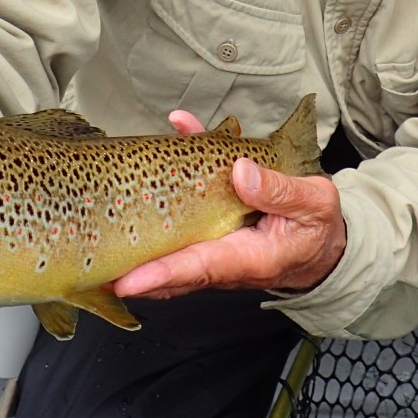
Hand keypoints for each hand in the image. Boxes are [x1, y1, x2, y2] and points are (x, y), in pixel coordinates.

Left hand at [110, 111, 346, 298]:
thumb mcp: (314, 203)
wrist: (324, 241)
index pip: (199, 268)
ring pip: (170, 242)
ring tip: (100, 224)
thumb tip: (239, 172)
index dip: (162, 274)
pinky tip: (175, 135)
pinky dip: (167, 182)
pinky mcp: (208, 229)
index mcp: (250, 258)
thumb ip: (280, 190)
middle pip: (170, 268)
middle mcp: (224, 257)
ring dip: (139, 231)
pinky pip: (181, 211)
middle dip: (132, 268)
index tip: (127, 282)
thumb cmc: (318, 225)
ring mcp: (212, 246)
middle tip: (92, 262)